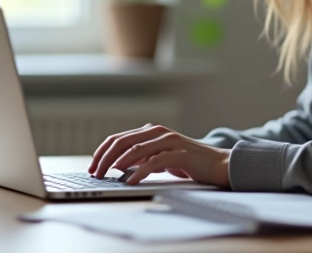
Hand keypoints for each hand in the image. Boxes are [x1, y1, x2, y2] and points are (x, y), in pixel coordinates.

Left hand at [87, 123, 230, 186]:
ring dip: (117, 164)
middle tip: (95, 172)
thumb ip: (143, 157)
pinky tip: (131, 181)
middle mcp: (159, 132)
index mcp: (152, 131)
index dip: (102, 151)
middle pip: (123, 141)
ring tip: (108, 176)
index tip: (92, 165)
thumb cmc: (189, 163)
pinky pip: (154, 161)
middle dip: (104, 158)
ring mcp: (169, 141)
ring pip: (135, 150)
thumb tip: (118, 166)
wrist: (218, 164)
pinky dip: (139, 172)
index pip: (119, 138)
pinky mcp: (179, 153)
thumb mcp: (161, 158)